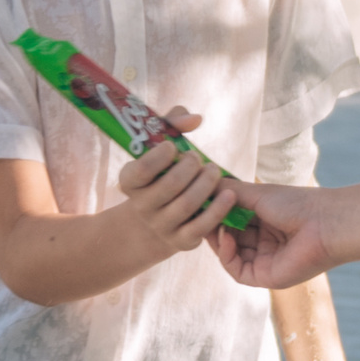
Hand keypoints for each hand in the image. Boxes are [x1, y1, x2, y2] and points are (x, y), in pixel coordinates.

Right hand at [116, 108, 240, 255]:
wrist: (156, 222)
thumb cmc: (161, 173)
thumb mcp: (158, 148)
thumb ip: (171, 125)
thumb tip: (194, 119)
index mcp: (130, 182)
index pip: (140, 171)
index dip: (158, 157)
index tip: (172, 146)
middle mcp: (142, 206)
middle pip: (169, 186)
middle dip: (189, 168)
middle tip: (197, 158)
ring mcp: (161, 226)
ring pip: (187, 205)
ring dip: (205, 184)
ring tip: (213, 170)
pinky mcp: (181, 241)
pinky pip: (201, 226)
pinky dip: (218, 209)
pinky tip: (229, 194)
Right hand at [211, 182, 340, 288]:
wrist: (323, 223)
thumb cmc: (295, 203)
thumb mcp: (254, 193)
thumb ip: (227, 191)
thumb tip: (201, 185)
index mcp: (264, 223)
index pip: (231, 221)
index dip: (215, 213)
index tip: (200, 201)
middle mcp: (263, 243)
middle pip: (227, 238)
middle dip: (212, 226)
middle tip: (198, 213)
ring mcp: (264, 261)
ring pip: (229, 255)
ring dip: (217, 239)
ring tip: (211, 223)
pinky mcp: (265, 277)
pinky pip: (236, 270)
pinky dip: (226, 255)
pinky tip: (226, 238)